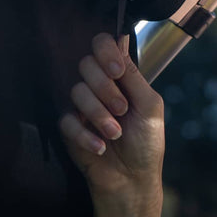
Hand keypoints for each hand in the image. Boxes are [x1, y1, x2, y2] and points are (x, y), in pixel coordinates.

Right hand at [59, 33, 163, 197]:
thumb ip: (134, 75)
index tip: (117, 72)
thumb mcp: (150, 106)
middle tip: (122, 110)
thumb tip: (122, 37)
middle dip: (105, 88)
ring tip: (115, 134)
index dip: (105, 52)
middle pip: (86, 64)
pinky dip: (85, 134)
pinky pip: (66, 120)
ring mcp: (82, 106)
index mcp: (120, 76)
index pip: (102, 45)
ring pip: (76, 91)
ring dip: (98, 114)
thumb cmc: (146, 142)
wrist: (132, 180)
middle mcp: (99, 86)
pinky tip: (101, 146)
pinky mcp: (69, 127)